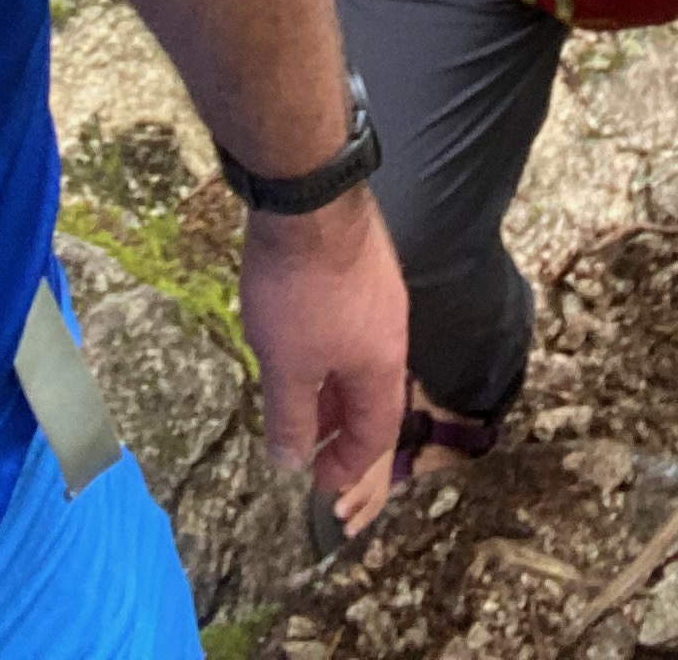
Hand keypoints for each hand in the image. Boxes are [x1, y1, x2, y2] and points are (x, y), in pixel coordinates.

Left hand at [237, 192, 408, 501]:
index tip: (320, 480)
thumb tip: (293, 463)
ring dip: (329, 382)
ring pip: (358, 355)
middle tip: (304, 440)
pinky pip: (350, 322)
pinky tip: (294, 336)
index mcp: (382, 364)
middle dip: (337, 423)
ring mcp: (379, 290)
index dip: (349, 463)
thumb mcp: (286, 367)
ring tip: (294, 392)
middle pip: (371, 392)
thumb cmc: (299, 291)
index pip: (377, 431)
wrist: (307, 197)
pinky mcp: (361, 262)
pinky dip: (326, 346)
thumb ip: (290, 418)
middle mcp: (391, 329)